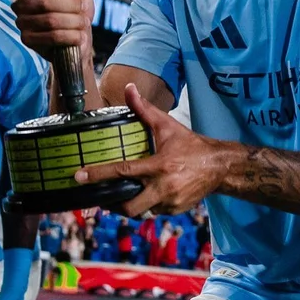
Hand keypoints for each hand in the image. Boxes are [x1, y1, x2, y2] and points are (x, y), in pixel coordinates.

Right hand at [12, 0, 92, 55]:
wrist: (74, 34)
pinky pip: (51, 37)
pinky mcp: (27, 39)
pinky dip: (70, 36)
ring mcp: (22, 22)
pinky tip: (79, 36)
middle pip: (45, 2)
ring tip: (84, 22)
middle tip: (84, 8)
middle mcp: (20, 2)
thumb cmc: (73, 9)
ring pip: (50, 20)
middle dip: (70, 5)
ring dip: (73, 22)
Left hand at [75, 84, 226, 217]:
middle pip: (129, 207)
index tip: (79, 175)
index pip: (122, 172)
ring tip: (128, 194)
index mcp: (159, 166)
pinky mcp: (176, 210)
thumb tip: (129, 88)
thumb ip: (145, 109)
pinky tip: (151, 194)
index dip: (98, 174)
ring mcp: (170, 202)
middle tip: (104, 198)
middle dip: (113, 205)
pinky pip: (155, 212)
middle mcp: (163, 187)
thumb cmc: (191, 145)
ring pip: (142, 211)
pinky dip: (149, 205)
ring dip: (133, 204)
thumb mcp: (167, 125)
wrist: (219, 166)